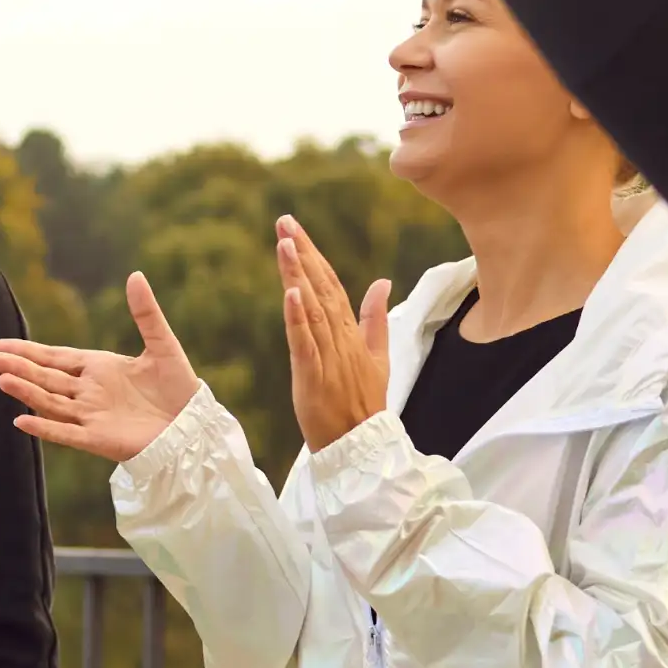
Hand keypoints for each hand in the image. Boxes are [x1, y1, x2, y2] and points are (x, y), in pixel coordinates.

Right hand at [0, 273, 201, 462]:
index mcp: (97, 368)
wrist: (195, 427)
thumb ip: (145, 313)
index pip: (53, 357)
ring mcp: (91, 416)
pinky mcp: (99, 439)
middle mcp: (88, 392)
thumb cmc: (179, 388)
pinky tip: (21, 420)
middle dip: (16, 367)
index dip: (26, 351)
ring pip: (50, 401)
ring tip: (0, 379)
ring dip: (26, 391)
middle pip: (45, 377)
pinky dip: (44, 427)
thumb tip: (135, 274)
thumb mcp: (162, 344)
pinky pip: (65, 433)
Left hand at [276, 216, 392, 452]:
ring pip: (311, 309)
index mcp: (352, 333)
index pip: (332, 285)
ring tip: (285, 243)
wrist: (362, 446)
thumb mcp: (377, 357)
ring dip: (298, 275)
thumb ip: (376, 318)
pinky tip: (290, 292)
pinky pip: (304, 343)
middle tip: (285, 221)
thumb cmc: (365, 401)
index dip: (314, 256)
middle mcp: (341, 339)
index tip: (295, 229)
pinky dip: (298, 318)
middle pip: (321, 288)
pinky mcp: (313, 376)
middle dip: (302, 253)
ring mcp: (328, 357)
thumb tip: (382, 282)